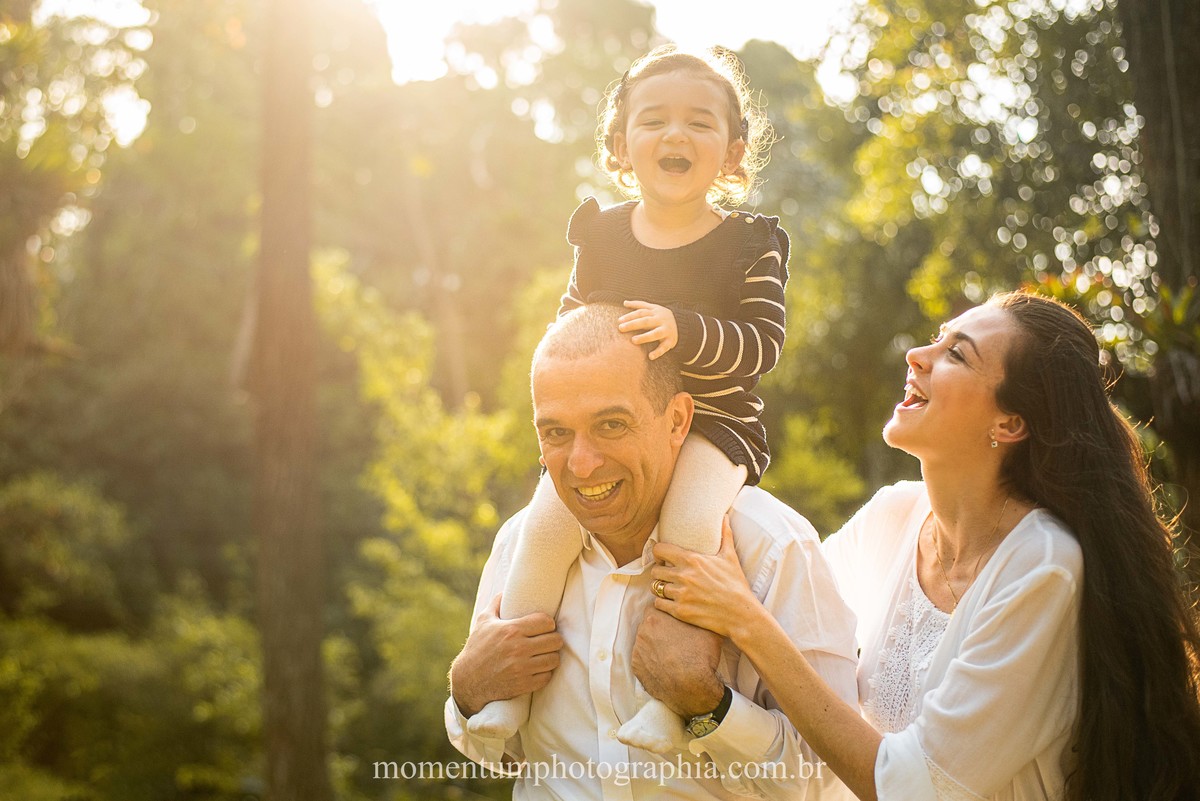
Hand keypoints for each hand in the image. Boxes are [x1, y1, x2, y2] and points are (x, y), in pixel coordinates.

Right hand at [450, 594, 563, 716]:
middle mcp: (519, 649)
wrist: (467, 680)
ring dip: (551, 656)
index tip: (544, 626)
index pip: (546, 622)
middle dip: (553, 639)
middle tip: (547, 640)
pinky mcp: (523, 684)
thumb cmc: (477, 648)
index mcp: (511, 630)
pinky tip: (538, 668)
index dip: (548, 623)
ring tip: (545, 654)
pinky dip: (545, 673)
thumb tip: (506, 589)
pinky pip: (547, 677)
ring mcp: (522, 668)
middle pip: (555, 640)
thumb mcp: (483, 621)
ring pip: (554, 659)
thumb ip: (497, 603)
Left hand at [619, 300, 677, 359]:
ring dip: (644, 337)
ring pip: (655, 333)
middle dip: (633, 324)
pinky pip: (664, 347)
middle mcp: (660, 320)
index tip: (619, 321)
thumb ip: (640, 305)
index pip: (641, 312)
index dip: (630, 316)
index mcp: (655, 312)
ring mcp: (666, 330)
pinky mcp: (671, 341)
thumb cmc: (662, 317)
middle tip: (621, 328)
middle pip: (646, 321)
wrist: (684, 325)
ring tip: (633, 341)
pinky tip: (650, 357)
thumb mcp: (654, 308)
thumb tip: (624, 303)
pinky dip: (658, 352)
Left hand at [631, 608, 722, 717]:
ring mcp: (637, 650)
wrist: (692, 688)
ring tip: (671, 655)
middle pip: (650, 624)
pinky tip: (665, 667)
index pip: (658, 607)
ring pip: (645, 642)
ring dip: (655, 645)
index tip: (676, 621)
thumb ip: (697, 616)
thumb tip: (699, 611)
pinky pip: (642, 660)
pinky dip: (651, 662)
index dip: (668, 613)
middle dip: (661, 629)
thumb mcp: (708, 629)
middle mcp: (642, 631)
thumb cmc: (700, 656)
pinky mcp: (636, 668)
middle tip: (676, 638)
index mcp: (656, 617)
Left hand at [650, 516, 761, 641]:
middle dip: (660, 572)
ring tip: (671, 589)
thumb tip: (725, 516)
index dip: (659, 553)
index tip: (664, 558)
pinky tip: (672, 601)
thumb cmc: (736, 584)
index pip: (659, 550)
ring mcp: (680, 594)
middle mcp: (683, 576)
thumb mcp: (730, 557)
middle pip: (655, 570)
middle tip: (667, 575)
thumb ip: (725, 535)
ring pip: (656, 588)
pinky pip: (658, 604)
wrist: (741, 613)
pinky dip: (662, 603)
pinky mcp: (680, 611)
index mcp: (692, 560)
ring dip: (661, 588)